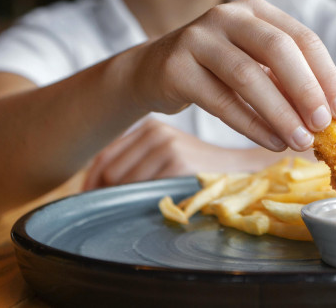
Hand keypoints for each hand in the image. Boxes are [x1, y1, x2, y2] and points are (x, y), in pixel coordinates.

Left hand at [83, 118, 246, 189]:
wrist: (242, 170)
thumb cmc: (201, 168)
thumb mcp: (168, 155)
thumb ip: (136, 161)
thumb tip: (93, 187)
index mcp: (150, 127)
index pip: (104, 157)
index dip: (92, 183)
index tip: (92, 201)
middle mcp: (156, 132)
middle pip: (111, 173)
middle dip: (110, 195)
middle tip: (124, 208)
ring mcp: (167, 146)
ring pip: (125, 185)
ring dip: (130, 202)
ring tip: (153, 204)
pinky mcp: (178, 163)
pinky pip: (145, 192)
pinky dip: (148, 203)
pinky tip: (164, 203)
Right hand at [124, 0, 335, 151]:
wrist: (152, 71)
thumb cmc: (216, 69)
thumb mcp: (254, 64)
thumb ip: (286, 81)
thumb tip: (330, 116)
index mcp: (257, 10)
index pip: (302, 37)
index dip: (326, 75)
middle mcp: (228, 16)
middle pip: (278, 50)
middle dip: (306, 89)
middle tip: (325, 125)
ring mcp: (198, 38)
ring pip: (248, 76)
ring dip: (280, 113)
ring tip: (301, 141)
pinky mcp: (176, 67)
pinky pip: (221, 100)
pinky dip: (252, 125)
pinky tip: (272, 142)